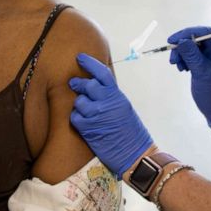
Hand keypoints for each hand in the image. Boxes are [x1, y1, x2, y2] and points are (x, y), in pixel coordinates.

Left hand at [69, 53, 153, 178]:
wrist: (135, 154)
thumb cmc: (131, 132)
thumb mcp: (124, 108)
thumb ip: (111, 97)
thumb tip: (96, 87)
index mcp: (117, 96)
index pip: (102, 74)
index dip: (89, 63)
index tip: (80, 57)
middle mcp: (107, 103)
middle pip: (87, 85)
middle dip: (78, 83)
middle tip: (74, 83)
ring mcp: (97, 116)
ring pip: (79, 102)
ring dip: (79, 105)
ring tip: (84, 110)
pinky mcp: (88, 129)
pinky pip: (75, 118)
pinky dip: (76, 118)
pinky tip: (82, 122)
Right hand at [167, 26, 210, 132]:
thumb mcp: (202, 74)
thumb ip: (191, 55)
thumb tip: (181, 40)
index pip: (206, 33)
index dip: (188, 33)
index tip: (173, 40)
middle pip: (197, 40)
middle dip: (183, 46)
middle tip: (173, 58)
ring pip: (193, 48)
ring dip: (182, 54)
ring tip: (177, 66)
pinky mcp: (205, 65)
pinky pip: (192, 56)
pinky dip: (184, 60)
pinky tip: (182, 68)